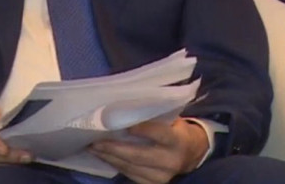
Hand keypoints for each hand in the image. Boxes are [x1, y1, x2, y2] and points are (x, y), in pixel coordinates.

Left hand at [89, 118, 208, 183]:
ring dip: (108, 157)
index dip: (141, 130)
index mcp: (177, 140)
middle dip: (113, 148)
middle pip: (138, 155)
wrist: (192, 153)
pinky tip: (104, 156)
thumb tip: (123, 108)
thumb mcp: (172, 119)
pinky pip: (130, 174)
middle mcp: (171, 161)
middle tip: (93, 141)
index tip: (122, 124)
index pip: (159, 134)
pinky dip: (115, 164)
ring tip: (92, 148)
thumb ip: (153, 116)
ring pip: (130, 167)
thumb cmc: (176, 129)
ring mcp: (162, 176)